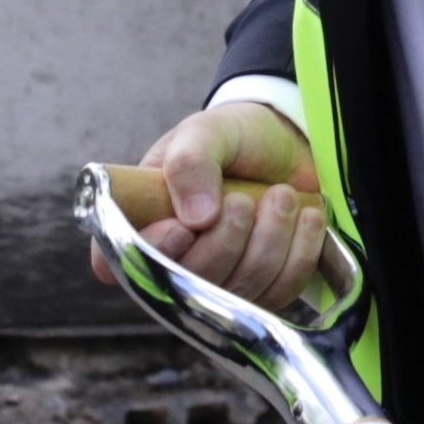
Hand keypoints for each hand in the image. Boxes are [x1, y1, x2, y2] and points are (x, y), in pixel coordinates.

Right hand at [94, 101, 333, 308]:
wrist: (288, 143)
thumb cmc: (234, 138)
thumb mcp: (206, 133)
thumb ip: (190, 162)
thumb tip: (195, 218)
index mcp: (142, 219)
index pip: (118, 260)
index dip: (151, 254)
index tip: (181, 228)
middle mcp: (174, 258)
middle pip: (191, 282)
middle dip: (226, 239)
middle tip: (243, 199)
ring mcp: (220, 280)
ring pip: (239, 288)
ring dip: (268, 239)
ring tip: (281, 196)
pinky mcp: (262, 289)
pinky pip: (280, 291)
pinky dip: (298, 251)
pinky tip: (305, 217)